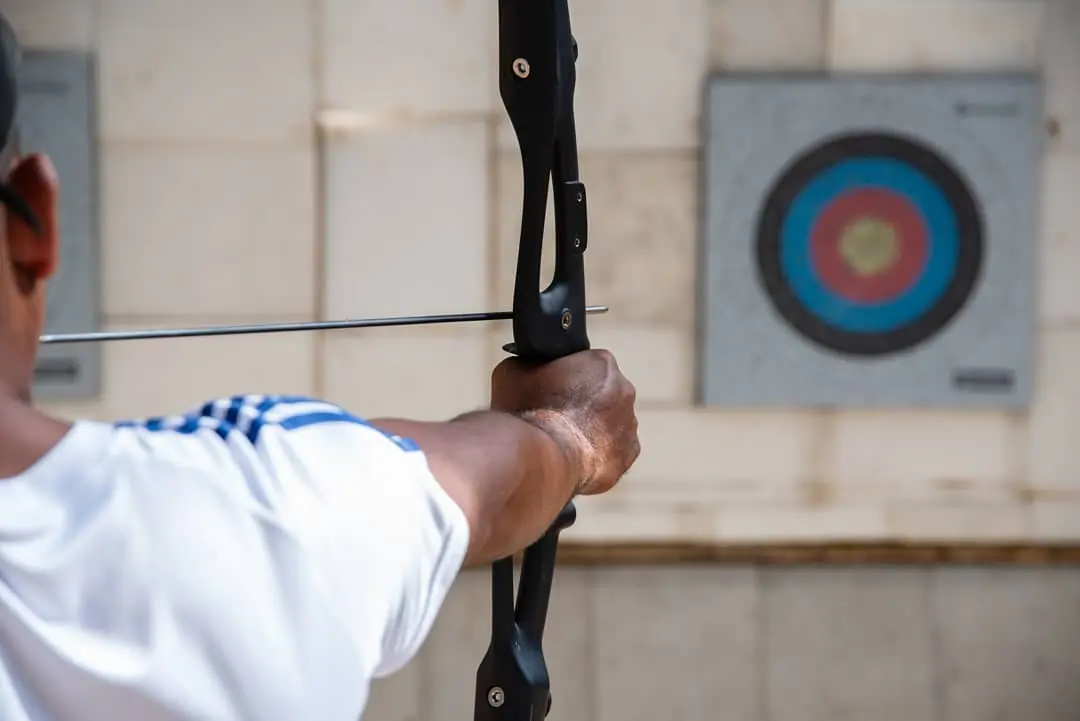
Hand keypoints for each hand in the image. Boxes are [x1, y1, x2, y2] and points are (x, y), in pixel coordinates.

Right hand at [490, 349, 639, 494]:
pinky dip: (596, 454)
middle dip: (583, 402)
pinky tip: (574, 457)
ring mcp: (629, 425)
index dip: (566, 376)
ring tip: (562, 441)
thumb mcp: (514, 370)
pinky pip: (612, 452)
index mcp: (602, 362)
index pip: (587, 363)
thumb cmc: (528, 410)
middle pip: (603, 393)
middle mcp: (624, 390)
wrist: (540, 456)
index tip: (551, 389)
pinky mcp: (627, 456)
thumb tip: (531, 366)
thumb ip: (531, 363)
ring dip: (592, 429)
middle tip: (556, 416)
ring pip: (610, 423)